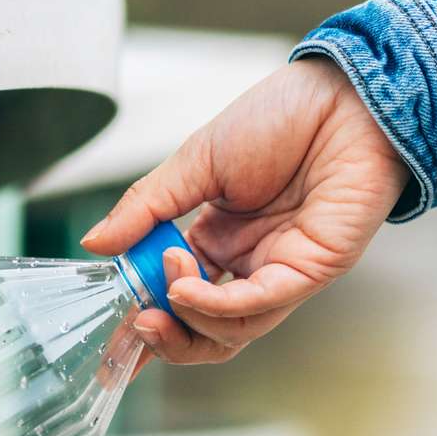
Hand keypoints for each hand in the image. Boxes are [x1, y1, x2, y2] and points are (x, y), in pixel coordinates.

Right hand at [80, 58, 408, 363]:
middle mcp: (249, 263)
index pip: (174, 296)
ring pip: (231, 332)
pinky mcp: (312, 270)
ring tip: (167, 280)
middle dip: (165, 338)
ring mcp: (281, 271)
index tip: (109, 336)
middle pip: (203, 330)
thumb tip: (94, 245)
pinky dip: (218, 306)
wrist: (342, 96)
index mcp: (218, 238)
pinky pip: (261, 305)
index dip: (144, 321)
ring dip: (189, 318)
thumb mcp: (195, 161)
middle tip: (135, 326)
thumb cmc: (281, 117)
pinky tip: (187, 287)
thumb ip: (145, 207)